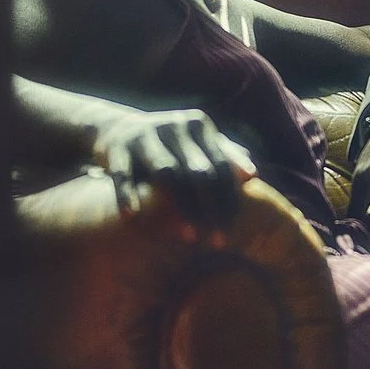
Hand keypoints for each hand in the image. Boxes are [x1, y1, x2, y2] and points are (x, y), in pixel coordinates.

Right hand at [92, 109, 256, 238]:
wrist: (117, 128)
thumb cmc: (170, 145)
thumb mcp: (198, 144)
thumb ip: (226, 156)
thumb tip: (253, 174)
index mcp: (198, 126)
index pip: (220, 165)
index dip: (229, 198)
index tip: (234, 229)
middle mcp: (174, 126)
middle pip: (198, 171)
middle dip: (211, 209)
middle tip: (219, 242)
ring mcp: (143, 135)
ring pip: (166, 171)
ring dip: (180, 206)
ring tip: (190, 237)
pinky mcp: (116, 147)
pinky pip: (122, 174)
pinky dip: (127, 195)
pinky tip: (133, 217)